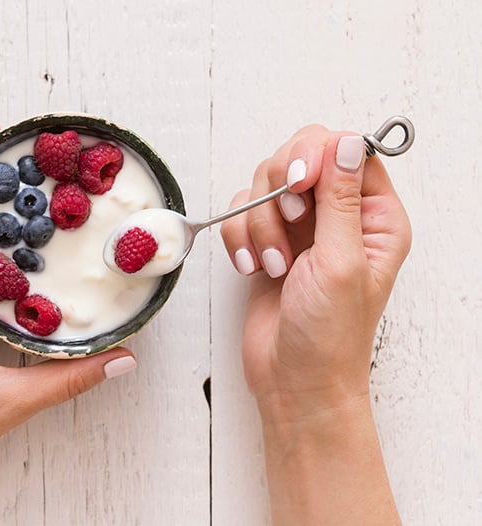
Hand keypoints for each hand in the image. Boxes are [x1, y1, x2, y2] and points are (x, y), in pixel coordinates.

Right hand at [220, 126, 409, 524]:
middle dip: (281, 189)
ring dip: (259, 223)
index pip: (347, 151)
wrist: (293, 380)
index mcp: (374, 217)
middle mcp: (339, 216)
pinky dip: (240, 239)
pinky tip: (253, 270)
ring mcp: (301, 229)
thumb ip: (340, 198)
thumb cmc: (329, 334)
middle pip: (300, 157)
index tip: (299, 182)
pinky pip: (241, 214)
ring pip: (264, 185)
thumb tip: (345, 142)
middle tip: (290, 223)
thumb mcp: (341, 261)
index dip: (317, 155)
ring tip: (274, 264)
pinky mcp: (267, 242)